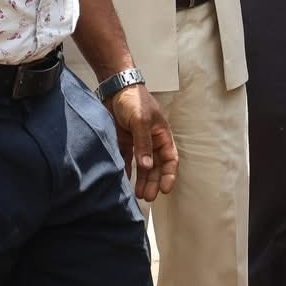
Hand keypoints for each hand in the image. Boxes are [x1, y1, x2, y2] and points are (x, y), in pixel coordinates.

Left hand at [108, 84, 177, 200]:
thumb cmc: (134, 100)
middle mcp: (152, 141)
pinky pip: (127, 160)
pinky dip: (127, 171)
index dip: (168, 175)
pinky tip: (124, 182)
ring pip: (142, 166)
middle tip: (148, 197)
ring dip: (141, 180)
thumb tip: (146, 166)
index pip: (170, 159)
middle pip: (156, 166)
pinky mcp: (124, 142)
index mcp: (162, 135)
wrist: (115, 88)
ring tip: (138, 195)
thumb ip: (143, 144)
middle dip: (153, 182)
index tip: (164, 190)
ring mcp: (138, 142)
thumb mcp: (141, 121)